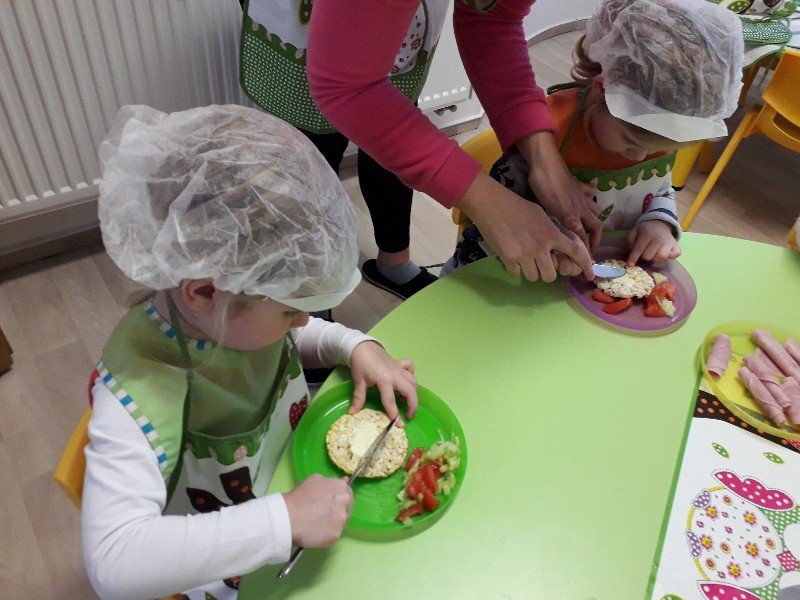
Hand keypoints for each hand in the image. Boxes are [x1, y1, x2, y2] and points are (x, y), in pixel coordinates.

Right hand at [283, 474, 352, 547]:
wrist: (287, 516)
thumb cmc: (299, 496)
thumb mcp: (315, 480)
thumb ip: (332, 481)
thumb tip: (345, 480)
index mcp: (341, 488)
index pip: (348, 492)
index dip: (338, 497)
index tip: (330, 502)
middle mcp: (345, 504)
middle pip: (346, 507)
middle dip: (337, 509)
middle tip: (322, 513)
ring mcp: (342, 520)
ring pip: (340, 521)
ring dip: (332, 521)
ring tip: (316, 522)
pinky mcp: (336, 535)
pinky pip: (333, 534)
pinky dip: (326, 533)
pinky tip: (315, 530)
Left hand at [349, 341, 417, 424]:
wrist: (362, 346)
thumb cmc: (360, 364)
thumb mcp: (359, 382)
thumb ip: (358, 398)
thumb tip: (352, 413)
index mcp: (383, 380)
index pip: (390, 400)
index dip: (394, 414)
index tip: (399, 424)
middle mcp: (395, 375)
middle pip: (410, 391)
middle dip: (413, 405)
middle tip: (409, 415)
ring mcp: (399, 368)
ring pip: (413, 381)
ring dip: (412, 392)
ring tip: (404, 401)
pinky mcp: (400, 363)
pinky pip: (411, 368)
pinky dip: (411, 375)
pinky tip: (405, 381)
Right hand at [457, 172, 593, 282]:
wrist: (492, 204)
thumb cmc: (517, 206)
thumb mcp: (541, 215)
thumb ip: (552, 231)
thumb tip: (558, 245)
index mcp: (552, 234)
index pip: (575, 252)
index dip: (585, 265)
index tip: (589, 275)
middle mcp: (541, 247)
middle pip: (550, 276)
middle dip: (546, 273)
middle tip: (539, 265)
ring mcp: (524, 254)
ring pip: (533, 277)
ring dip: (530, 271)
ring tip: (523, 259)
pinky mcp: (508, 259)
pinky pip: (516, 273)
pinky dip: (514, 268)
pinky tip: (510, 255)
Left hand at [518, 131, 601, 251]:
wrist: (544, 162)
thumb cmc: (546, 186)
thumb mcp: (555, 208)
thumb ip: (570, 224)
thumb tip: (582, 242)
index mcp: (576, 213)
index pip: (586, 235)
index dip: (587, 249)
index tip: (586, 261)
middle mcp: (582, 205)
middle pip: (595, 223)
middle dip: (595, 238)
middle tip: (590, 248)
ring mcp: (580, 193)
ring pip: (594, 208)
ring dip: (595, 219)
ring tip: (590, 229)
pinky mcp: (576, 184)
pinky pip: (588, 191)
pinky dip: (591, 197)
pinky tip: (589, 199)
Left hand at [626, 221, 680, 265]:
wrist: (660, 224)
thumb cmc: (646, 230)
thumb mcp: (635, 231)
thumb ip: (631, 240)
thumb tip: (632, 250)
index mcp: (647, 234)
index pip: (639, 249)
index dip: (633, 258)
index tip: (630, 264)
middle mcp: (659, 238)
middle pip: (649, 256)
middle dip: (645, 257)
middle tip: (645, 253)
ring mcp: (669, 242)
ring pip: (661, 258)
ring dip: (656, 259)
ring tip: (654, 255)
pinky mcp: (677, 246)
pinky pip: (675, 255)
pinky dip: (670, 257)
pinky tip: (665, 253)